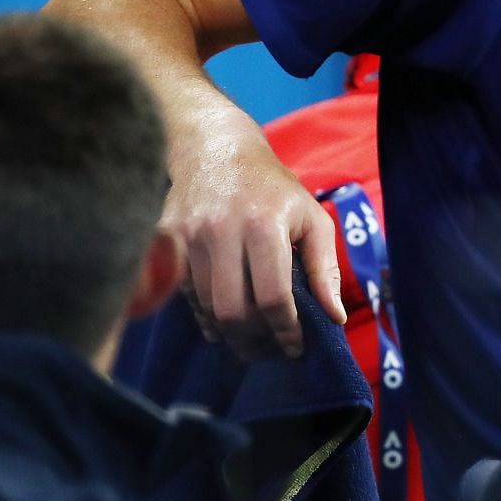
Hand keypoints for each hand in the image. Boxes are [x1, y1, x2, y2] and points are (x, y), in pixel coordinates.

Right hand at [165, 123, 345, 356]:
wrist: (216, 150)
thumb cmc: (274, 189)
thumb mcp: (312, 218)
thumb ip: (325, 268)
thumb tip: (334, 316)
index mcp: (265, 225)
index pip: (273, 296)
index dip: (285, 330)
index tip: (295, 348)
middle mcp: (223, 230)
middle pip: (234, 309)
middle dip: (254, 339)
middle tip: (268, 350)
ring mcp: (190, 235)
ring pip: (207, 305)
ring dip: (229, 331)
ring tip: (247, 339)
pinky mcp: (166, 239)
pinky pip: (184, 292)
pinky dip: (202, 314)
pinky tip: (218, 323)